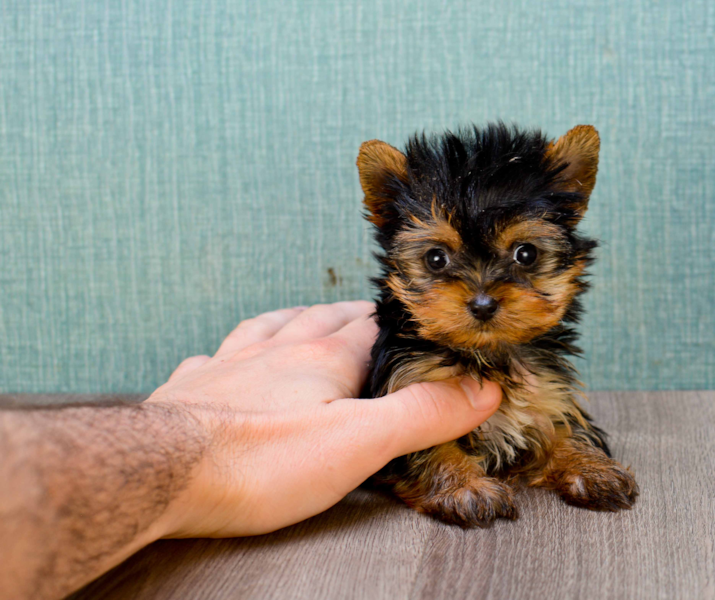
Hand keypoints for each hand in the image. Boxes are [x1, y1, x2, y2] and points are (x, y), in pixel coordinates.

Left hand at [147, 302, 501, 537]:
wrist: (158, 473)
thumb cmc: (259, 461)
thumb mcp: (360, 442)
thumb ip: (423, 413)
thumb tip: (482, 389)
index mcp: (324, 356)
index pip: (374, 324)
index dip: (401, 324)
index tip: (420, 325)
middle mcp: (277, 347)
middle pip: (324, 317)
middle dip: (353, 315)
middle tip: (373, 317)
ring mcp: (230, 362)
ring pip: (271, 325)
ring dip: (296, 318)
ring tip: (310, 316)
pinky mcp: (191, 388)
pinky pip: (216, 354)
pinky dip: (233, 349)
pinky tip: (228, 354)